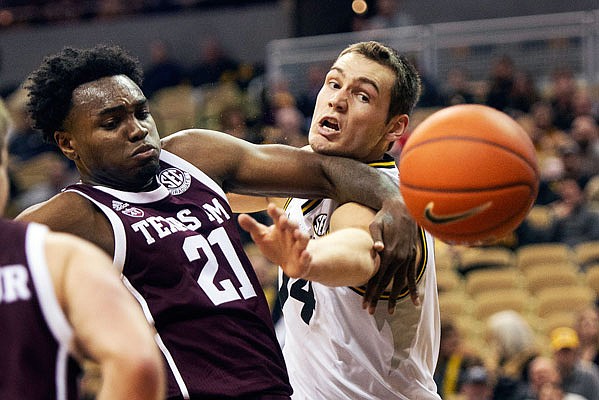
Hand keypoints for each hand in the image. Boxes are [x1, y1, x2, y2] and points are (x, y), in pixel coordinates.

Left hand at [238, 204, 311, 277]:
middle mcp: (292, 234)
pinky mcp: (304, 260)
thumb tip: (240, 216)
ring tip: (296, 233)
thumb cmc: (275, 245)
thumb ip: (252, 226)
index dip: (276, 212)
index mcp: (281, 227)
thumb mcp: (262, 236)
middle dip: (289, 222)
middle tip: (283, 219)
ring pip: (303, 239)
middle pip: (292, 225)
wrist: (290, 263)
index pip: (279, 216)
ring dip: (301, 235)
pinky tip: (305, 254)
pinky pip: (307, 257)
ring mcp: (300, 246)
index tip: (271, 207)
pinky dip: (306, 256)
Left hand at [364, 196, 419, 313]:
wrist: (403, 209)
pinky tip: (417, 302)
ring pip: (400, 283)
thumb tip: (377, 249)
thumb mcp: (376, 225)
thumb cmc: (385, 217)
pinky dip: (414, 289)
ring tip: (391, 311)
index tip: (364, 304)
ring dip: (395, 297)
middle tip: (370, 311)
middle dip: (377, 298)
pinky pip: (413, 276)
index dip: (370, 292)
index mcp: (389, 253)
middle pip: (386, 283)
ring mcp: (407, 259)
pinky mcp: (412, 257)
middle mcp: (399, 259)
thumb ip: (376, 238)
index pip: (377, 277)